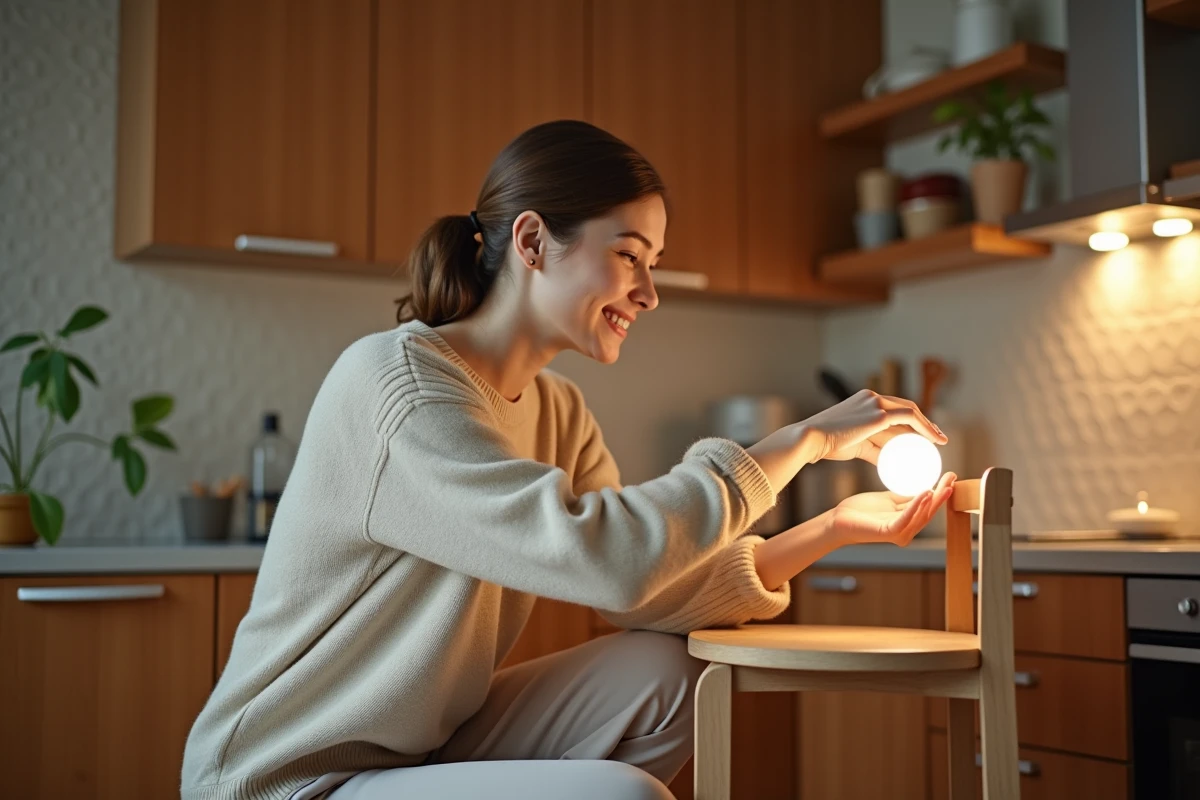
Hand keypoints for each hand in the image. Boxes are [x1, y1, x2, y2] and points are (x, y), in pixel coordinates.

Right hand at [802, 390, 945, 463]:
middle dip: (924, 421)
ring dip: (928, 426)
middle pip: (906, 407)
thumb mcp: (854, 445)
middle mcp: (871, 397)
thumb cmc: (827, 444)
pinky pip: (909, 418)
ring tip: (940, 441)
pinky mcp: (878, 413)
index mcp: (863, 401)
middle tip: (937, 437)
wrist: (811, 439)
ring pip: (911, 411)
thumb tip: (888, 462)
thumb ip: (872, 449)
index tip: (921, 434)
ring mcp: (875, 402)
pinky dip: (924, 428)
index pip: (894, 408)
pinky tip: (933, 440)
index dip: (911, 419)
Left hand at [828, 472, 955, 545]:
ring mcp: (899, 533)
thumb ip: (904, 495)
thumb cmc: (861, 511)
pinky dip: (916, 506)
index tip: (951, 475)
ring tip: (943, 485)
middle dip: (942, 494)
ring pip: (921, 515)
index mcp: (908, 521)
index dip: (941, 491)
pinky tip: (925, 492)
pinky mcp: (888, 532)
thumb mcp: (888, 499)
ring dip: (933, 500)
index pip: (929, 506)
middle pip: (929, 511)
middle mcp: (907, 530)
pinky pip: (906, 518)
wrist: (839, 519)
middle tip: (952, 478)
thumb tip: (923, 483)